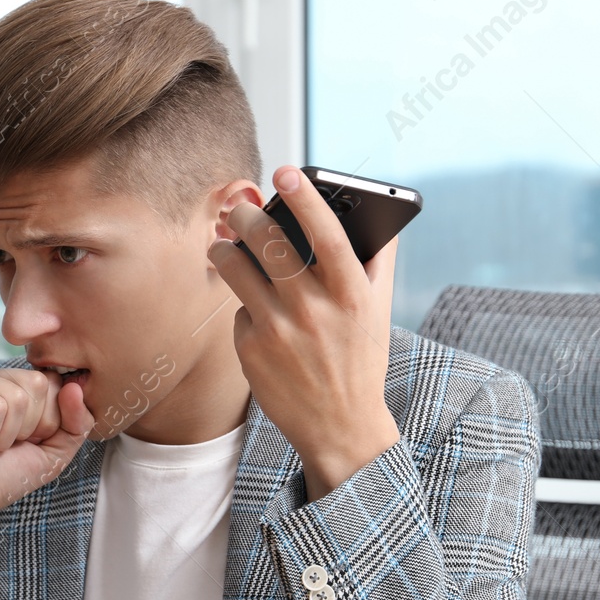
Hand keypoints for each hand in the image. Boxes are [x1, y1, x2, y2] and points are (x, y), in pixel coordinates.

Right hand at [0, 366, 96, 525]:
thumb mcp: (52, 452)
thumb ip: (77, 423)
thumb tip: (75, 387)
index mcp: (11, 382)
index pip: (54, 383)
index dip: (46, 423)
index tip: (18, 442)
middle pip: (38, 385)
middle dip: (26, 428)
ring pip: (15, 398)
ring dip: (2, 436)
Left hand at [209, 164, 401, 500]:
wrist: (340, 427)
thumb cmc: (360, 358)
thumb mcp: (377, 311)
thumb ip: (374, 260)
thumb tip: (374, 211)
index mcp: (353, 298)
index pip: (330, 238)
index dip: (307, 202)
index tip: (286, 173)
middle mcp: (315, 313)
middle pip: (270, 246)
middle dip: (246, 217)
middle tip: (236, 205)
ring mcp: (279, 333)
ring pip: (238, 271)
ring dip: (225, 249)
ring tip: (222, 242)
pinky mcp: (251, 352)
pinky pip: (240, 310)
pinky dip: (244, 304)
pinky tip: (255, 311)